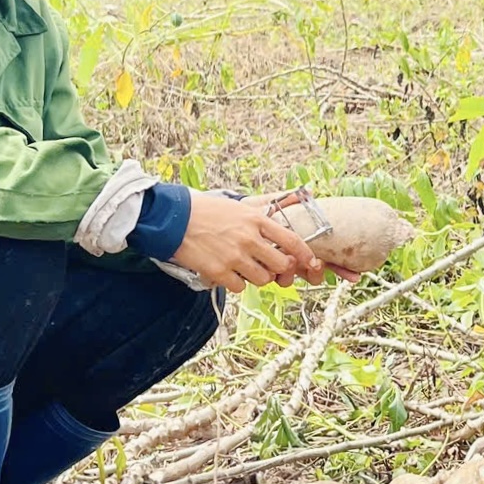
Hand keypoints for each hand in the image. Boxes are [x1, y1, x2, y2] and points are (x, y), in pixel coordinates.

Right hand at [170, 190, 328, 292]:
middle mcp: (249, 239)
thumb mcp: (239, 206)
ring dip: (257, 277)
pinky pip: (239, 287)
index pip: (291, 240)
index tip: (309, 261)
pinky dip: (236, 283)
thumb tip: (301, 196)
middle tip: (268, 266)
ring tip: (244, 267)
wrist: (173, 219)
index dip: (304, 254)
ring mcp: (234, 257)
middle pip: (281, 265)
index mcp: (256, 219)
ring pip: (262, 279)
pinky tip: (227, 271)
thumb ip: (265, 210)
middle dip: (278, 269)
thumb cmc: (206, 211)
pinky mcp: (219, 271)